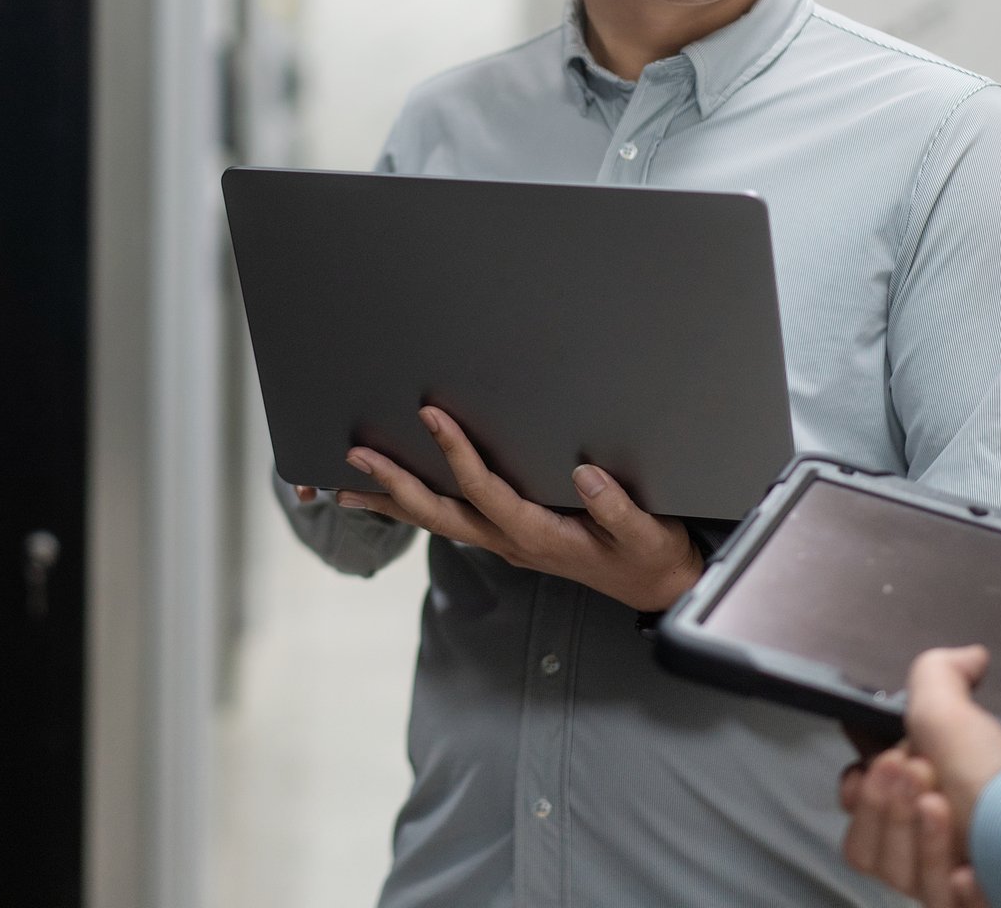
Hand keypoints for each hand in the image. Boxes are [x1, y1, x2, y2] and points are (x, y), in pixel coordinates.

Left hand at [337, 406, 704, 612]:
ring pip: (437, 522)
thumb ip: (616, 508)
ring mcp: (505, 542)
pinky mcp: (508, 537)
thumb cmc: (649, 554)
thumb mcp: (646, 534)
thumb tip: (584, 475)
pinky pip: (453, 520)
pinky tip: (395, 495)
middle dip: (395, 484)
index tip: (431, 415)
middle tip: (355, 456)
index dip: (455, 453)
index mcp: (538, 535)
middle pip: (439, 513)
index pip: (484, 490)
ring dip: (392, 502)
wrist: (656, 585)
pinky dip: (416, 508)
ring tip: (345, 487)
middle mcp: (511, 541)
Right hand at [837, 646, 1000, 905]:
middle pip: (868, 848)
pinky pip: (944, 906)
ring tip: (940, 805)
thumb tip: (971, 655)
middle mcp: (925, 848)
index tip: (874, 768)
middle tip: (914, 772)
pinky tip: (968, 870)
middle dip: (885, 807)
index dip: (859, 795)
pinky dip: (954, 886)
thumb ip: (939, 676)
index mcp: (912, 803)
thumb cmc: (995, 775)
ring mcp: (946, 885)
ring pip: (900, 877)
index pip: (857, 812)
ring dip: (917, 839)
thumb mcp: (955, 713)